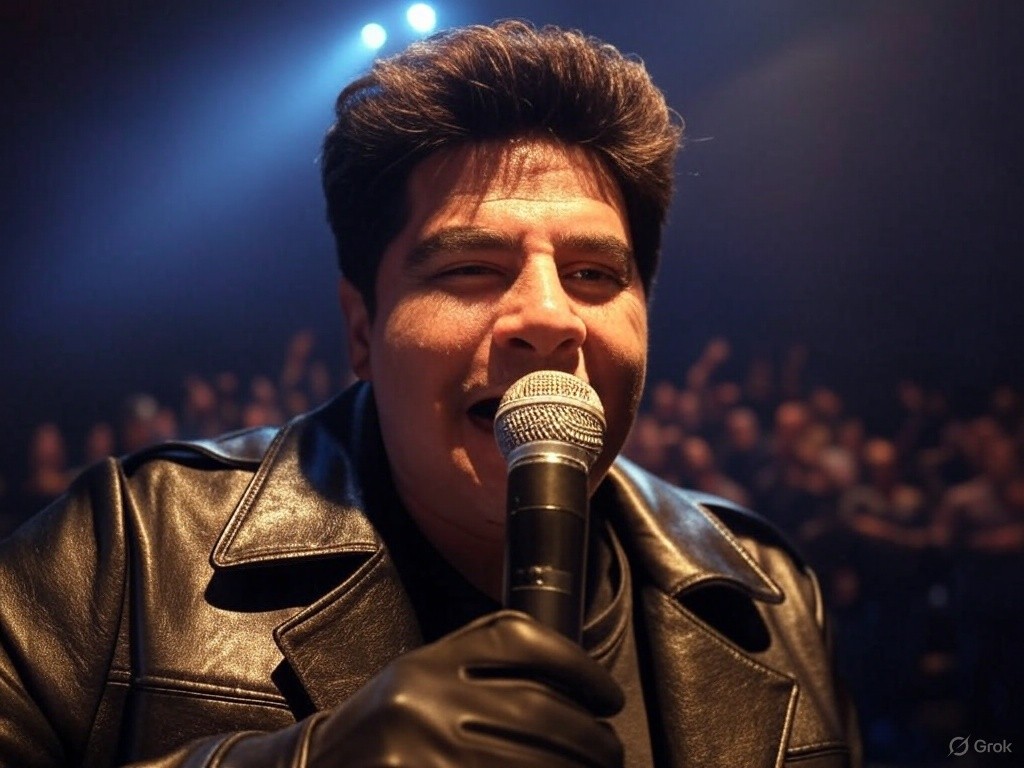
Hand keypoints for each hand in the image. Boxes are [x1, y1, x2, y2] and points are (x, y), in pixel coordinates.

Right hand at [217, 610, 623, 766]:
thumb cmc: (385, 723)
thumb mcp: (422, 675)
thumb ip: (482, 664)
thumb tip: (576, 688)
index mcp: (427, 661)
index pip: (519, 639)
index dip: (578, 666)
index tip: (609, 696)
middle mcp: (425, 701)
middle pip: (539, 709)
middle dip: (590, 736)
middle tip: (611, 749)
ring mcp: (426, 753)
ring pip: (533, 757)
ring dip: (576, 767)